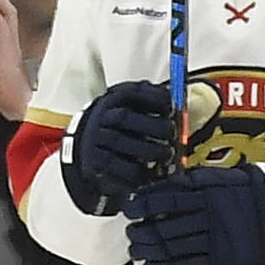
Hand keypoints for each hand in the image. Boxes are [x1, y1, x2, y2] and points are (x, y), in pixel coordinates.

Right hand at [62, 77, 178, 213]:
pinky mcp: (94, 164)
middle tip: (171, 134)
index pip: (131, 93)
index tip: (170, 108)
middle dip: (154, 126)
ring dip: (150, 150)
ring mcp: (94, 141)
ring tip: (166, 155)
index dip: (153, 98)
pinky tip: (150, 172)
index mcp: (111, 100)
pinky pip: (117, 169)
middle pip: (124, 118)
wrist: (86, 149)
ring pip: (120, 143)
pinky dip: (138, 172)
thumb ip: (150, 104)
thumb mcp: (129, 108)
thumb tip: (177, 105)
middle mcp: (100, 119)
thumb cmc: (117, 128)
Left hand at [128, 161, 264, 264]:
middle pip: (165, 226)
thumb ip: (202, 180)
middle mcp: (208, 216)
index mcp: (209, 192)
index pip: (167, 197)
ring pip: (172, 249)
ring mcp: (213, 241)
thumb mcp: (232, 176)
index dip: (144, 203)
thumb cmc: (259, 196)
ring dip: (150, 252)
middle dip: (143, 231)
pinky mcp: (221, 263)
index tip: (131, 206)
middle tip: (132, 232)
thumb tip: (172, 182)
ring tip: (139, 253)